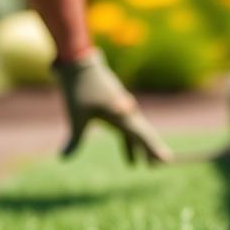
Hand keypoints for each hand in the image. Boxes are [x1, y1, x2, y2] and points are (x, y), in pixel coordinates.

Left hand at [54, 50, 171, 163]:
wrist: (79, 62)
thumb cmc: (79, 89)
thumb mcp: (77, 117)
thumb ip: (74, 140)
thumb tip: (62, 159)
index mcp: (121, 115)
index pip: (141, 136)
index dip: (154, 149)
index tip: (167, 160)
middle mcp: (126, 111)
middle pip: (143, 134)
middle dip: (151, 151)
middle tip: (160, 165)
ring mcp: (122, 108)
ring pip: (136, 133)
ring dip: (141, 149)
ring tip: (146, 166)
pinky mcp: (115, 106)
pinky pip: (128, 129)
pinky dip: (130, 143)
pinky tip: (129, 158)